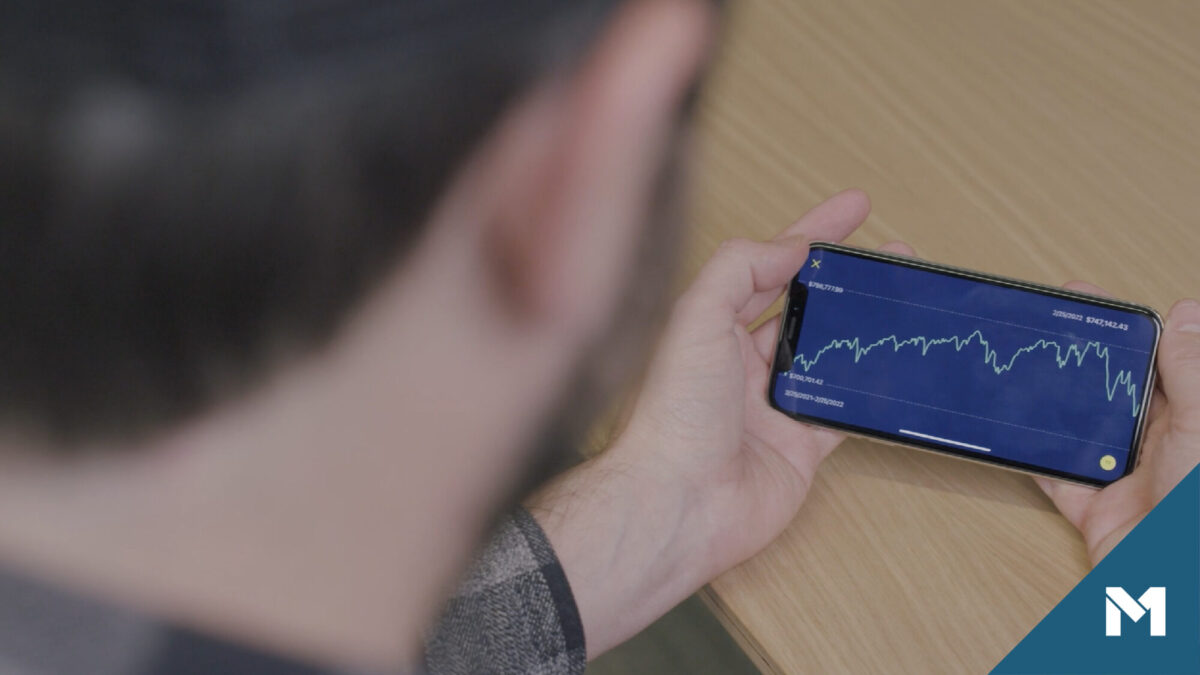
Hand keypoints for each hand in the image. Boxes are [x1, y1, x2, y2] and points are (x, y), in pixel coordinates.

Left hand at [528, 190, 908, 656]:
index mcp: (714, 326)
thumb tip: (789, 245)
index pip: (771, 265)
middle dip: (848, 279)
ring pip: (830, 355)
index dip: (813, 232)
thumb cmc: (674, 416)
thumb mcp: (698, 319)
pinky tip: (896, 369)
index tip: (855, 208)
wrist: (679, 504)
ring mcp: (773, 405)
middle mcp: (743, 363)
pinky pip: (845, 411)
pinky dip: (870, 391)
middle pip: (805, 307)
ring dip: (866, 329)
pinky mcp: (800, 446)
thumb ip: (739, 269)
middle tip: (893, 256)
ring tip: (906, 300)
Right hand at [1036, 288, 1199, 564]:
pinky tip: (1010, 431)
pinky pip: (1055, 477)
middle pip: (1113, 390)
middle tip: (1042, 321)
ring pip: (1081, 428)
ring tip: (1020, 365)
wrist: (1180, 588)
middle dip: (1080, 357)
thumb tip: (1183, 312)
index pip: (1159, 361)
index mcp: (1193, 418)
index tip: (1089, 302)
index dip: (1125, 329)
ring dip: (1053, 403)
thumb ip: (1191, 370)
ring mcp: (1126, 477)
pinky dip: (1031, 457)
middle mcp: (1163, 445)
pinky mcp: (1095, 511)